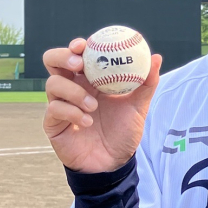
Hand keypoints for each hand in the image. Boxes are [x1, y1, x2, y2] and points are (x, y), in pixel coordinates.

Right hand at [42, 37, 162, 173]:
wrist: (114, 162)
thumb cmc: (123, 131)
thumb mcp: (138, 107)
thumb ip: (146, 83)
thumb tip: (155, 57)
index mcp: (89, 79)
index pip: (76, 54)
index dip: (76, 46)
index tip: (84, 44)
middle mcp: (71, 87)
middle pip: (52, 61)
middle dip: (62, 57)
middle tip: (78, 64)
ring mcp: (60, 104)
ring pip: (53, 84)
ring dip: (73, 91)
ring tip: (93, 106)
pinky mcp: (53, 123)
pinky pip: (54, 109)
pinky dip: (71, 112)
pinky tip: (87, 121)